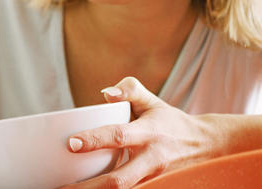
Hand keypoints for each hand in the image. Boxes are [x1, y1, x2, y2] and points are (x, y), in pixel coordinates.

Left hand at [61, 77, 223, 188]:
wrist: (207, 145)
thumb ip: (130, 90)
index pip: (118, 136)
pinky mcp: (153, 188)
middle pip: (119, 180)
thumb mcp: (153, 101)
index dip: (94, 140)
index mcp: (148, 133)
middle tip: (61, 186)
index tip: (71, 143)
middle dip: (88, 187)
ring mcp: (153, 179)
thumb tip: (106, 92)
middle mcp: (150, 160)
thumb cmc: (170, 121)